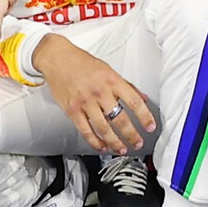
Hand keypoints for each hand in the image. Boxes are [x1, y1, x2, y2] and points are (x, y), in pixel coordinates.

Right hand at [35, 36, 161, 154]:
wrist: (57, 58)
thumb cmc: (81, 62)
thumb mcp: (107, 69)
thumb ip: (125, 85)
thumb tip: (142, 98)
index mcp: (111, 80)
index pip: (134, 101)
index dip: (144, 116)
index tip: (150, 126)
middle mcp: (100, 92)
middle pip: (120, 119)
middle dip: (131, 135)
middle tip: (137, 143)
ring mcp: (85, 102)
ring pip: (103, 128)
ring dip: (115, 142)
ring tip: (121, 149)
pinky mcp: (72, 110)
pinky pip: (86, 130)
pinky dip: (95, 141)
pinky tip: (102, 146)